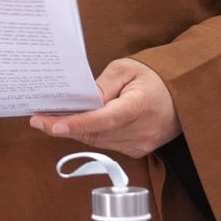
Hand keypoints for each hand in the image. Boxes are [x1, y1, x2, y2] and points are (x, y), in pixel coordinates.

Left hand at [29, 57, 180, 156]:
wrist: (182, 95)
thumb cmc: (153, 77)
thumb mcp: (126, 69)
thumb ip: (102, 86)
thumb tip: (79, 102)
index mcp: (142, 105)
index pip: (106, 119)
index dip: (78, 124)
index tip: (53, 125)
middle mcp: (143, 130)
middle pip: (96, 133)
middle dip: (65, 126)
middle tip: (38, 118)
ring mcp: (142, 144)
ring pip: (98, 141)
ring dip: (74, 132)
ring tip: (50, 119)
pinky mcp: (138, 150)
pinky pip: (106, 144)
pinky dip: (90, 135)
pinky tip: (75, 125)